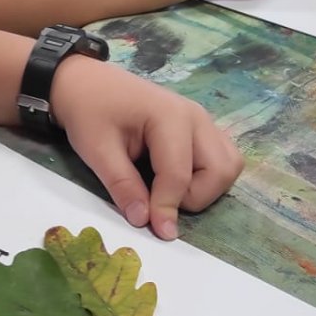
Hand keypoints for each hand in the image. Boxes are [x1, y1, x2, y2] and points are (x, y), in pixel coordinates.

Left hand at [50, 56, 242, 240]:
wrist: (86, 82)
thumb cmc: (89, 111)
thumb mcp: (96, 149)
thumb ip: (122, 185)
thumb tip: (143, 221)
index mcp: (169, 117)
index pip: (180, 175)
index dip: (168, 208)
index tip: (158, 232)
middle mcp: (196, 117)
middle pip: (219, 171)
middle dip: (193, 197)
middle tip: (158, 199)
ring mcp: (203, 121)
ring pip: (228, 166)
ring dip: (206, 188)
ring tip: (168, 189)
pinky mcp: (201, 128)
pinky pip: (222, 157)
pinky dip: (208, 177)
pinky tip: (176, 178)